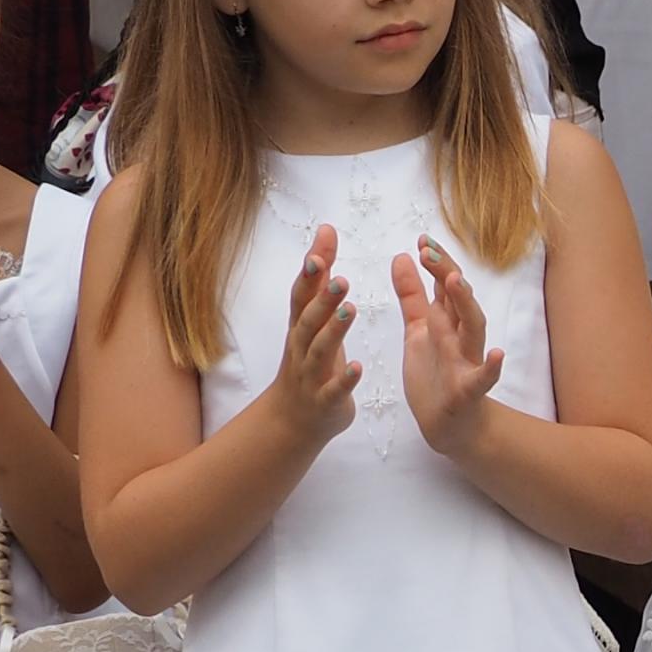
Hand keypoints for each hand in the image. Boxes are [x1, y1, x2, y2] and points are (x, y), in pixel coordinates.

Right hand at [267, 222, 362, 442]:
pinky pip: (334, 390)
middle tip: (341, 278)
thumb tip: (325, 231)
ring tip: (351, 310)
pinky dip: (345, 380)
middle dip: (322, 299)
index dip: (309, 273)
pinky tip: (359, 367)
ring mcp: (311, 376)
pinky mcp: (325, 401)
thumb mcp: (311, 319)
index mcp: (301, 327)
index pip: (301, 295)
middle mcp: (302, 348)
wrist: (292, 420)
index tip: (320, 249)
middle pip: (309, 320)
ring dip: (334, 331)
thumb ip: (318, 279)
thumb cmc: (307, 361)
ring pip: (320, 351)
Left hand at [392, 236, 506, 452]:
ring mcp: (467, 361)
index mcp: (447, 321)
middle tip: (429, 251)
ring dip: (466, 304)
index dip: (436, 260)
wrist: (449, 425)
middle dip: (447, 273)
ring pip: (473, 328)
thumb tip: (403, 256)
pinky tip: (497, 355)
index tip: (422, 238)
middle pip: (459, 299)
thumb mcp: (419, 330)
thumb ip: (413, 295)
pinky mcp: (468, 391)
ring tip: (457, 281)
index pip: (446, 283)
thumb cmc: (436, 375)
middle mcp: (460, 336)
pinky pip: (483, 378)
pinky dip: (491, 367)